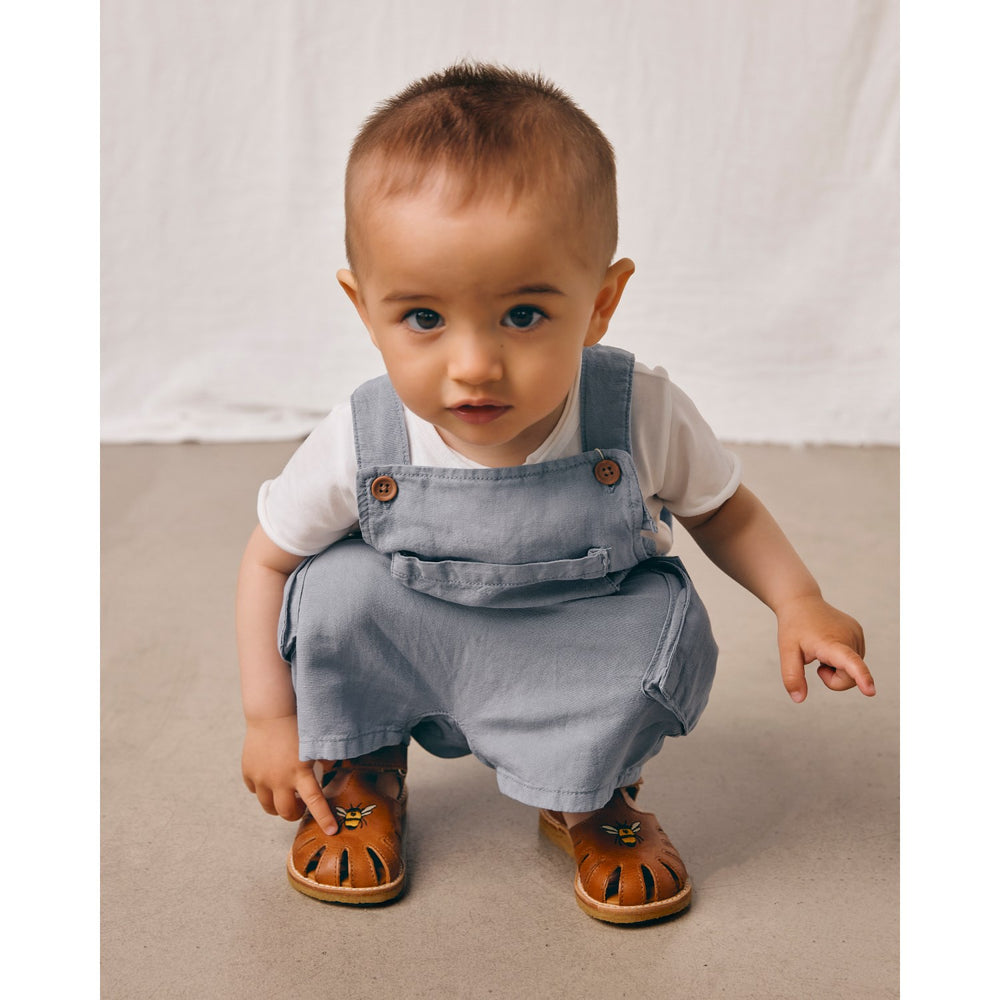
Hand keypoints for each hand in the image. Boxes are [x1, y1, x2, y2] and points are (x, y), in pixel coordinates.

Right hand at [241, 715, 338, 834]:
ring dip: (278, 805)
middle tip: (300, 806)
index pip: (315, 802)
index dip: (324, 819)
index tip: (332, 831)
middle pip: (286, 812)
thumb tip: (335, 768)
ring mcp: (261, 778)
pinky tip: (270, 778)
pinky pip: (255, 791)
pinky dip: (263, 790)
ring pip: (268, 806)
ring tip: (285, 794)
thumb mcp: (316, 744)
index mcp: (300, 772)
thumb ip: (326, 759)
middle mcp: (279, 780)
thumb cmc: (297, 725)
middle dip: (295, 814)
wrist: (271, 713)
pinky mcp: (248, 772)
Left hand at [775, 594, 875, 702]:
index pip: (849, 661)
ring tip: (822, 650)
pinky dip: (842, 660)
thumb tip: (799, 699)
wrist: (801, 602)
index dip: (860, 676)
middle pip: (849, 678)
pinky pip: (855, 660)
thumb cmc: (794, 627)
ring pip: (854, 670)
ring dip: (837, 668)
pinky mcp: (859, 632)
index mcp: (830, 642)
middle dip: (833, 679)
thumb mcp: (786, 651)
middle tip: (817, 664)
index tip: (870, 690)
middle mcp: (849, 637)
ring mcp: (857, 634)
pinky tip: (830, 645)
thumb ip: (792, 676)